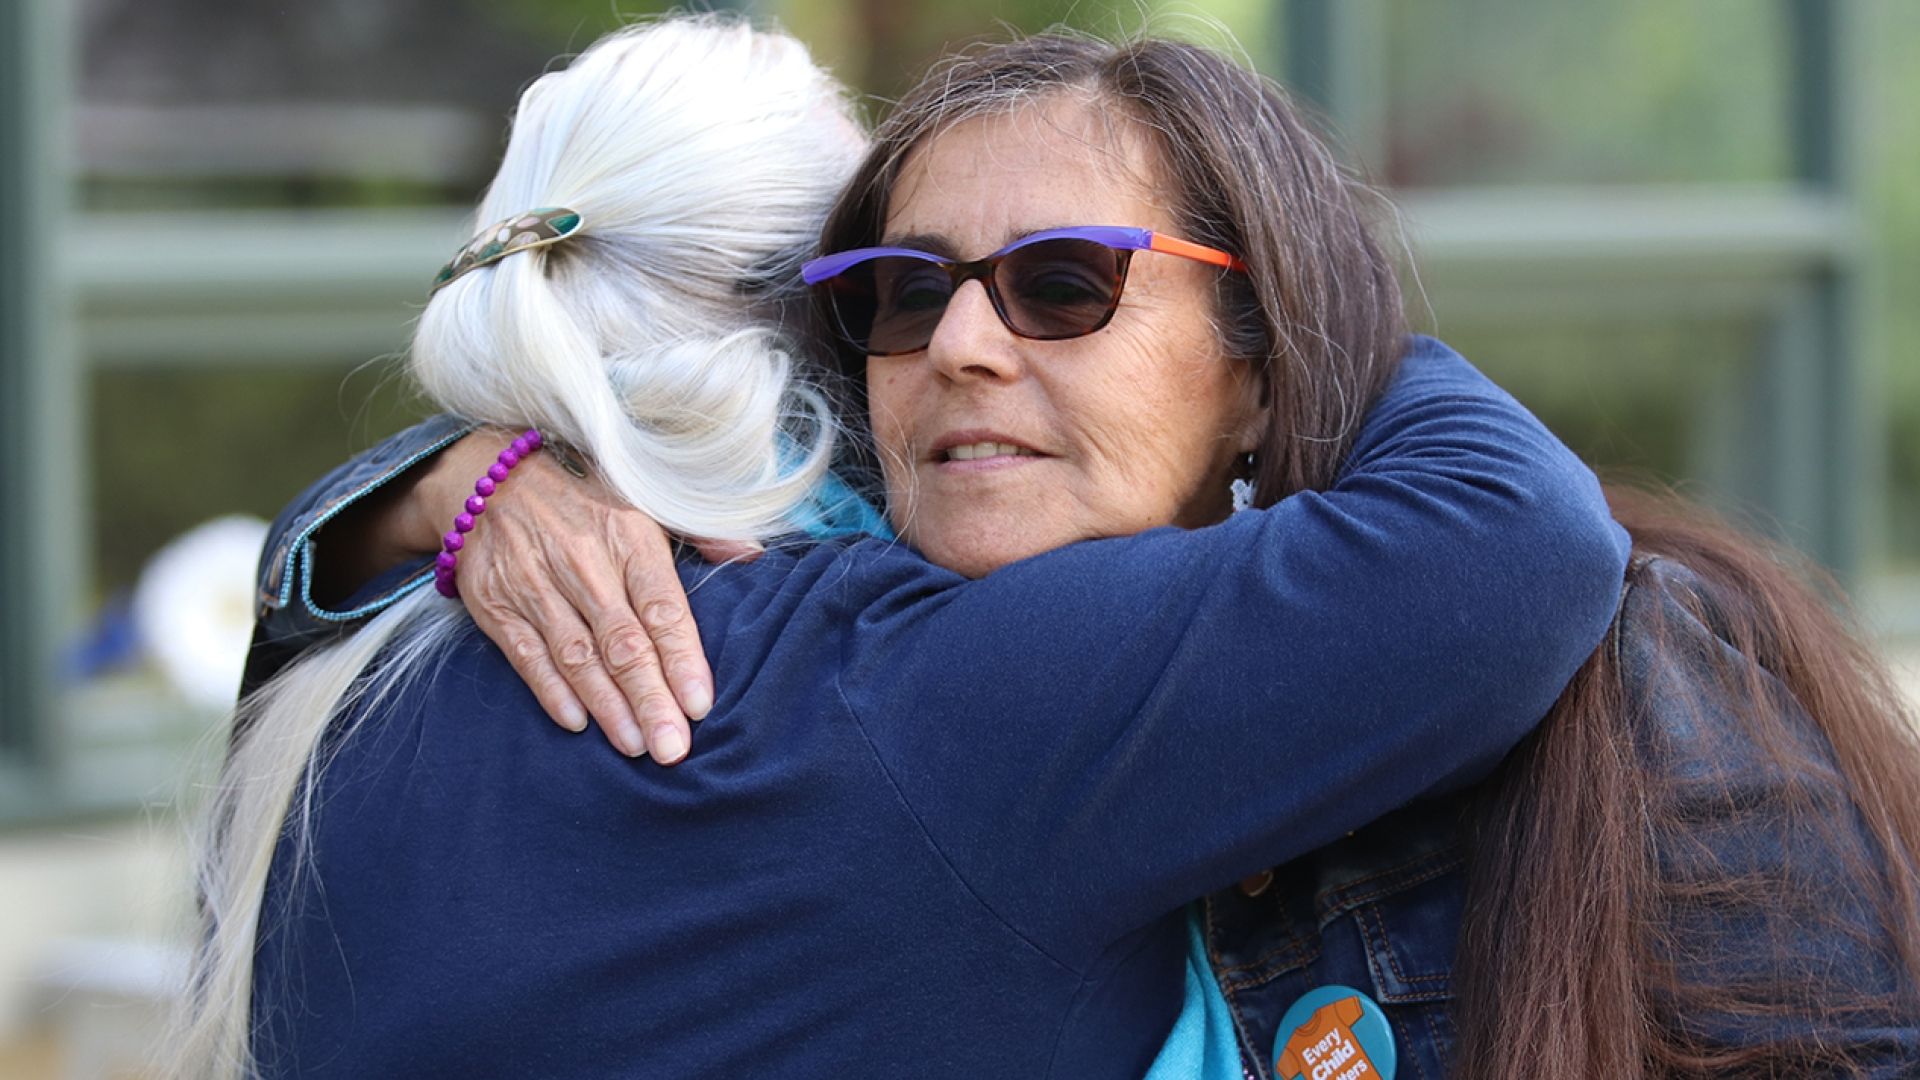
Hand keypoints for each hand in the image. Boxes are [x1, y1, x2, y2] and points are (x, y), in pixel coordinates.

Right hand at [418, 430, 758, 761]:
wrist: (490, 479)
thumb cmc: (587, 500)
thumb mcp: (646, 499)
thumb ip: (701, 532)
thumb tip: (752, 554)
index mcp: (628, 538)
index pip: (662, 608)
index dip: (682, 658)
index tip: (699, 704)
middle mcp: (583, 564)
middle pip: (623, 643)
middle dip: (650, 699)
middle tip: (672, 748)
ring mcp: (536, 586)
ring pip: (578, 656)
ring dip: (608, 705)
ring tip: (636, 745)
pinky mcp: (497, 605)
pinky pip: (527, 655)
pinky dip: (551, 691)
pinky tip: (578, 722)